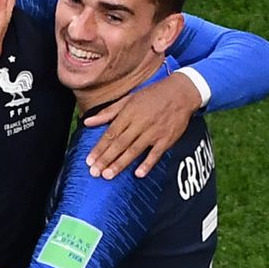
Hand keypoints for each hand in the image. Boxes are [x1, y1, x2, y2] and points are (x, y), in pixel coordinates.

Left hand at [84, 72, 201, 178]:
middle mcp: (140, 123)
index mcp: (129, 113)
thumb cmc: (152, 95)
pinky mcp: (167, 139)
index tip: (89, 160)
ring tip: (108, 175)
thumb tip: (87, 122)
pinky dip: (148, 164)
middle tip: (95, 172)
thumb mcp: (128, 99)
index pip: (111, 133)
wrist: (182, 92)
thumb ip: (108, 112)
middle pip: (120, 144)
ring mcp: (154, 132)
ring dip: (121, 163)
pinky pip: (156, 154)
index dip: (99, 148)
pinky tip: (138, 174)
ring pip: (135, 150)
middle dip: (106, 159)